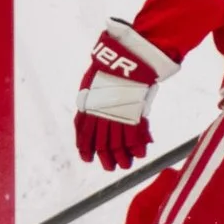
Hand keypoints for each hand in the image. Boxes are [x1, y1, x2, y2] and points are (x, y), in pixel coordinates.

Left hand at [75, 17, 165, 168]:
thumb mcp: (93, 80)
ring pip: (117, 143)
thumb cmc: (112, 64)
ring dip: (121, 157)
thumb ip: (93, 98)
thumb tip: (91, 111)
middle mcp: (100, 113)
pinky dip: (138, 146)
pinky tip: (141, 154)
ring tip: (125, 165)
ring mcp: (117, 114)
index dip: (84, 147)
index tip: (87, 158)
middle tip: (110, 167)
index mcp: (87, 104)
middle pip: (100, 142)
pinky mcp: (134, 113)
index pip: (82, 132)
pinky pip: (135, 136)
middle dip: (104, 157)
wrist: (127, 56)